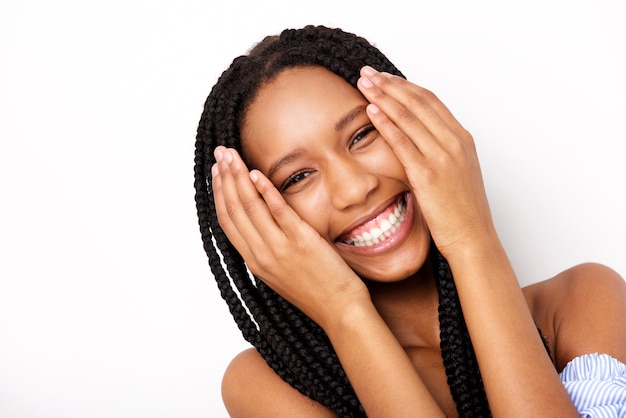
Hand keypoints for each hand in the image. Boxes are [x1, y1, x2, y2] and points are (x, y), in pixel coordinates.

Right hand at [212, 146, 369, 327]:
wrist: (340, 312)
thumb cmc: (318, 292)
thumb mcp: (283, 272)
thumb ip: (270, 248)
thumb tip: (265, 223)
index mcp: (255, 262)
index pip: (227, 222)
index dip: (219, 194)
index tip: (217, 173)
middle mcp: (262, 255)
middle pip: (234, 210)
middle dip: (224, 178)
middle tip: (220, 153)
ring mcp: (279, 248)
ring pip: (250, 207)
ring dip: (238, 178)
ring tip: (232, 156)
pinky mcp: (301, 242)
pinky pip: (278, 211)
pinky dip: (265, 190)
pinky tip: (257, 173)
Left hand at [357, 66, 496, 256]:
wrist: (473, 238)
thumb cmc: (463, 211)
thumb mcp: (457, 173)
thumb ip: (440, 152)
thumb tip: (417, 141)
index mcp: (462, 139)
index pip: (430, 101)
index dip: (405, 86)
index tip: (385, 78)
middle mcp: (454, 142)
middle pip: (418, 102)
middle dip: (390, 84)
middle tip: (368, 73)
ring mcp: (442, 157)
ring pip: (409, 116)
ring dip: (383, 97)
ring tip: (364, 84)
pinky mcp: (428, 175)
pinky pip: (402, 142)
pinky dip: (386, 124)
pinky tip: (371, 112)